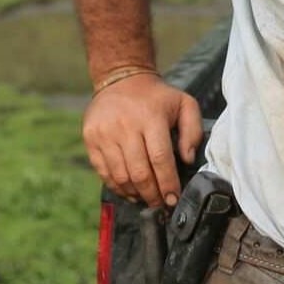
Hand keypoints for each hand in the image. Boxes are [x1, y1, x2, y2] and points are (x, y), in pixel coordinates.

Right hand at [82, 74, 203, 207]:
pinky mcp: (90, 138)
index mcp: (151, 117)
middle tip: (161, 204)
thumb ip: (193, 131)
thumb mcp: (184, 104)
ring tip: (147, 199)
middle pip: (139, 172)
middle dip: (152, 194)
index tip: (174, 198)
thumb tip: (188, 159)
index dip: (167, 183)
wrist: (122, 79)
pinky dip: (117, 186)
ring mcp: (104, 133)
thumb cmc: (157, 97)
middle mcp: (125, 125)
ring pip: (120, 175)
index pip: (160, 158)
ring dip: (135, 193)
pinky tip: (130, 191)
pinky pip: (103, 171)